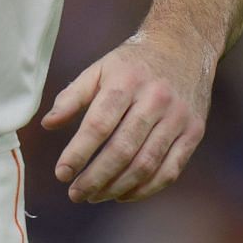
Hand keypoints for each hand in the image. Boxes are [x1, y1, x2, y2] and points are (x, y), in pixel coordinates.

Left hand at [38, 27, 214, 203]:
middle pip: (123, 149)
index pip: (99, 124)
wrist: (183, 46)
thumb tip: (48, 124)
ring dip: (118, 187)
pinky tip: (124, 194)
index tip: (61, 173)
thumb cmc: (132, 63)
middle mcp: (155, 99)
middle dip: (96, 177)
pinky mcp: (194, 132)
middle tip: (75, 193)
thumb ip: (72, 96)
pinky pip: (170, 170)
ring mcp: (178, 117)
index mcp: (126, 81)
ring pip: (146, 164)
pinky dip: (146, 188)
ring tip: (95, 196)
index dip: (78, 152)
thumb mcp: (99, 69)